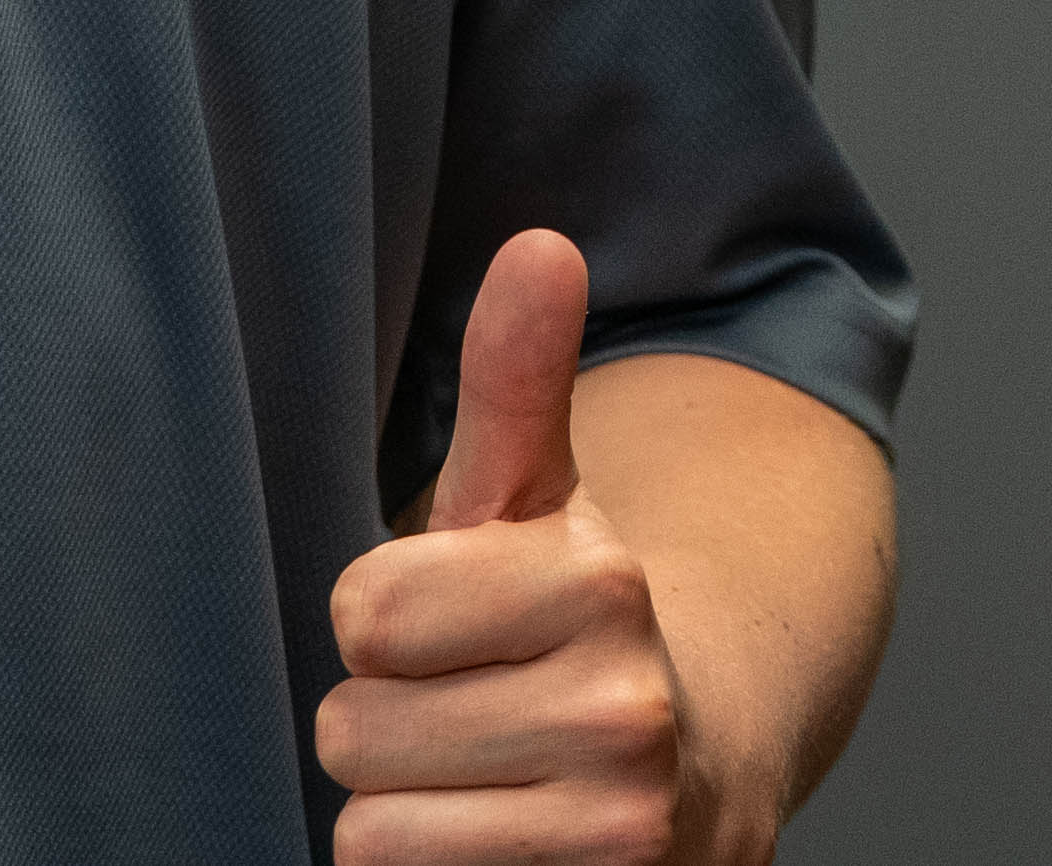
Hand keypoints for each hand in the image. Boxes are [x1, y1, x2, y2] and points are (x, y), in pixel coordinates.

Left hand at [321, 229, 698, 865]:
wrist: (697, 772)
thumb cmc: (573, 627)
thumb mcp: (538, 503)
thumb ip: (517, 380)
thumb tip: (538, 245)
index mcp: (600, 582)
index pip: (362, 613)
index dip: (383, 622)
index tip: (449, 622)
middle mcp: (625, 711)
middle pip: (355, 731)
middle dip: (392, 725)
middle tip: (469, 709)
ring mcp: (616, 832)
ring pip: (371, 834)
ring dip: (406, 814)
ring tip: (483, 782)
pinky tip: (496, 844)